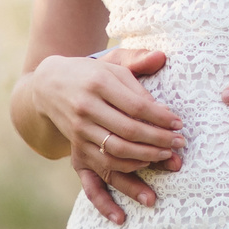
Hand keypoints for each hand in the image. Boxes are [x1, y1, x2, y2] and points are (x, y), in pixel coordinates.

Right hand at [22, 47, 181, 167]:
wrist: (49, 85)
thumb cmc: (90, 74)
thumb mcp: (113, 64)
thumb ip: (138, 63)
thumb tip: (162, 68)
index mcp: (99, 83)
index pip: (136, 105)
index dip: (160, 118)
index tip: (178, 123)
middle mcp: (87, 106)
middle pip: (129, 130)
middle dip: (159, 139)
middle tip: (179, 143)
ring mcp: (79, 127)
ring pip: (117, 149)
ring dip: (146, 155)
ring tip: (166, 153)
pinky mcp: (75, 144)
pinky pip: (104, 161)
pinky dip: (128, 164)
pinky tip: (145, 160)